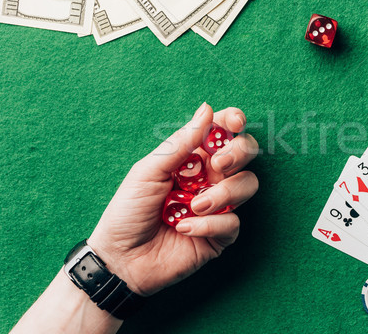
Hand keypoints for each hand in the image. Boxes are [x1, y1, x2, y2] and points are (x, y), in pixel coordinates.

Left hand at [87, 103, 258, 295]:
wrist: (120, 258)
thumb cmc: (129, 211)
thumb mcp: (149, 170)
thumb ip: (180, 142)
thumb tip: (207, 109)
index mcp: (193, 158)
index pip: (222, 131)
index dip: (233, 121)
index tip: (233, 123)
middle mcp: (210, 178)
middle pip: (246, 153)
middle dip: (238, 153)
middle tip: (218, 165)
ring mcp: (218, 205)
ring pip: (247, 185)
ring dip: (224, 193)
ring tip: (194, 206)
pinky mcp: (220, 234)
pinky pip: (233, 223)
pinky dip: (210, 224)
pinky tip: (185, 228)